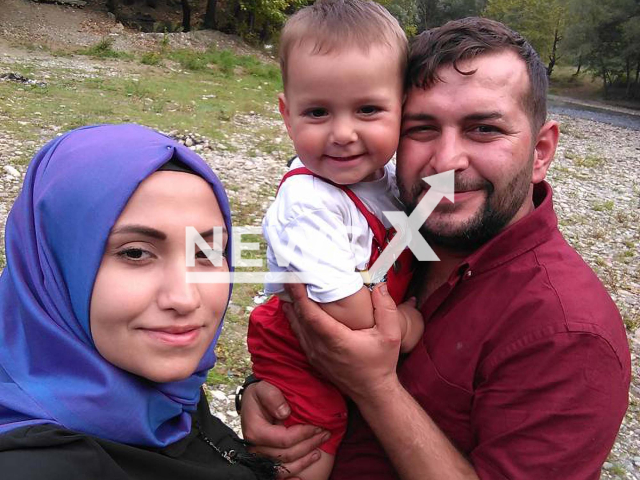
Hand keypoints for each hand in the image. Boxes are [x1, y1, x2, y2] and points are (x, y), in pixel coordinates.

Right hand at [240, 381, 328, 477]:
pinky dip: (291, 476)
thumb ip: (273, 397)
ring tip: (319, 451)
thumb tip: (285, 413)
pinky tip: (302, 476)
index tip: (317, 427)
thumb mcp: (264, 388)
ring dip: (304, 461)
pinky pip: (278, 475)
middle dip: (309, 445)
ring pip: (284, 467)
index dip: (303, 435)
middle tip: (325, 434)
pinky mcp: (264, 460)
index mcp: (255, 431)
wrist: (252, 402)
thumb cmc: (260, 394)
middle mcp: (255, 447)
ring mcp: (260, 456)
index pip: (284, 439)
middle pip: (286, 455)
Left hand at [283, 282, 402, 402]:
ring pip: (296, 326)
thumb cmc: (381, 363)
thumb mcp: (391, 335)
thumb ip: (386, 309)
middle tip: (289, 275)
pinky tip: (294, 308)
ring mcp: (315, 354)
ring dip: (292, 306)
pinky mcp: (314, 358)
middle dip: (293, 295)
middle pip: (299, 317)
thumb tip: (380, 286)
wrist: (373, 392)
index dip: (299, 295)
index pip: (310, 314)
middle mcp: (320, 348)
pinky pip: (299, 335)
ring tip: (289, 287)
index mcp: (336, 340)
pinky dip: (295, 319)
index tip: (293, 279)